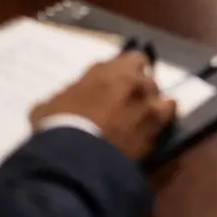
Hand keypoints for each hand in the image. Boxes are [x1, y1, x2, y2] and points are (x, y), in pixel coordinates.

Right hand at [30, 52, 174, 161]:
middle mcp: (137, 84)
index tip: (119, 80)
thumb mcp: (51, 103)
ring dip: (154, 110)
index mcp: (114, 70)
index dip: (128, 70)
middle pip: (149, 82)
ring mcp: (150, 109)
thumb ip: (67, 96)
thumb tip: (65, 102)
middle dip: (140, 92)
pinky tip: (145, 140)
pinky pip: (163, 129)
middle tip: (125, 107)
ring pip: (165, 103)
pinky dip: (157, 132)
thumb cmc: (59, 124)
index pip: (134, 59)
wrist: (75, 157)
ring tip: (141, 124)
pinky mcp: (155, 136)